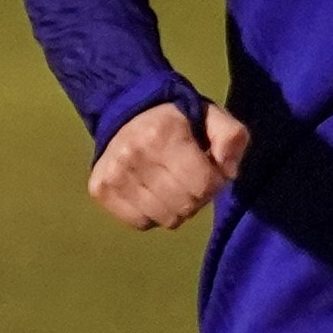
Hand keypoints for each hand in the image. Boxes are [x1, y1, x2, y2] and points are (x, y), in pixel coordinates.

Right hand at [88, 102, 247, 230]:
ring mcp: (114, 174)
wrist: (126, 110)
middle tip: (190, 181)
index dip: (214, 183)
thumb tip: (228, 172)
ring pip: (164, 218)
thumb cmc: (177, 119)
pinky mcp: (101, 189)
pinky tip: (152, 193)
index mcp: (163, 134)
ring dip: (175, 208)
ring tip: (171, 187)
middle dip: (196, 198)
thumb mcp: (213, 116)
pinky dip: (152, 214)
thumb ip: (231, 138)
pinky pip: (140, 223)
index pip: (203, 185)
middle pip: (185, 206)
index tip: (208, 171)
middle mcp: (134, 155)